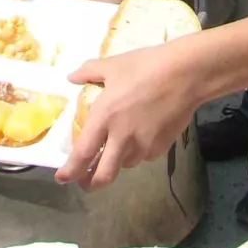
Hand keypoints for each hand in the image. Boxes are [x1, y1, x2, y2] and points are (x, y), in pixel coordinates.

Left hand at [57, 40, 200, 189]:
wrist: (185, 75)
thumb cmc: (146, 66)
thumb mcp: (113, 65)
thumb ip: (89, 72)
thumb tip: (71, 77)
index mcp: (104, 118)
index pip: (82, 155)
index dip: (70, 171)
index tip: (61, 178)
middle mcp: (121, 138)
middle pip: (103, 176)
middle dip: (90, 183)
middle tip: (85, 181)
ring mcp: (143, 146)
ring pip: (124, 165)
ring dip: (115, 163)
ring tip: (115, 150)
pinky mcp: (161, 148)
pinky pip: (143, 156)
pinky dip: (136, 152)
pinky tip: (140, 136)